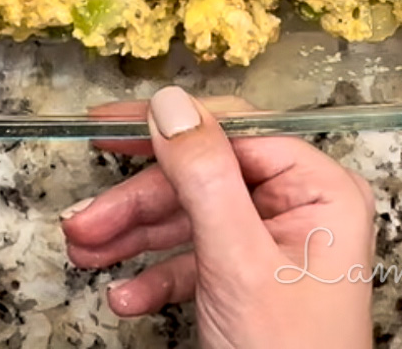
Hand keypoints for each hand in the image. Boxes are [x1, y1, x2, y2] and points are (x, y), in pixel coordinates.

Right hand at [61, 87, 374, 348]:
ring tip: (84, 252)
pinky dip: (155, 276)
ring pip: (188, 220)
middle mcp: (299, 209)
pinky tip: (125, 296)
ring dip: (133, 238)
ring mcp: (272, 246)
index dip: (165, 129)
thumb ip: (204, 178)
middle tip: (83, 220)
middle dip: (135, 203)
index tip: (107, 125)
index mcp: (318, 189)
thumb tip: (172, 105)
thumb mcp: (238, 261)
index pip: (231, 133)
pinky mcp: (249, 281)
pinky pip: (194, 261)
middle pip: (200, 179)